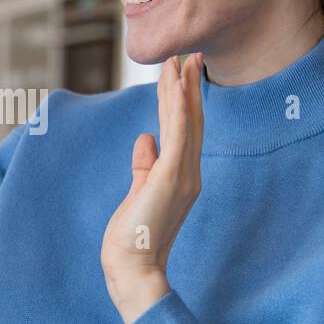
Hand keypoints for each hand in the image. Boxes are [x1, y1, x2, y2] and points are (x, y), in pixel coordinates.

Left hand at [101, 52, 204, 323]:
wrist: (134, 269)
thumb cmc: (133, 239)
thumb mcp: (138, 194)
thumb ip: (144, 166)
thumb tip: (145, 139)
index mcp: (181, 176)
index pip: (184, 130)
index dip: (183, 99)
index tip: (181, 72)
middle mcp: (189, 172)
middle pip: (190, 120)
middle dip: (188, 86)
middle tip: (189, 54)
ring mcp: (183, 174)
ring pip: (186, 122)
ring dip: (183, 87)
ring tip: (182, 58)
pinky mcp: (170, 176)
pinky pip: (177, 133)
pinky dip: (178, 106)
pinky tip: (177, 83)